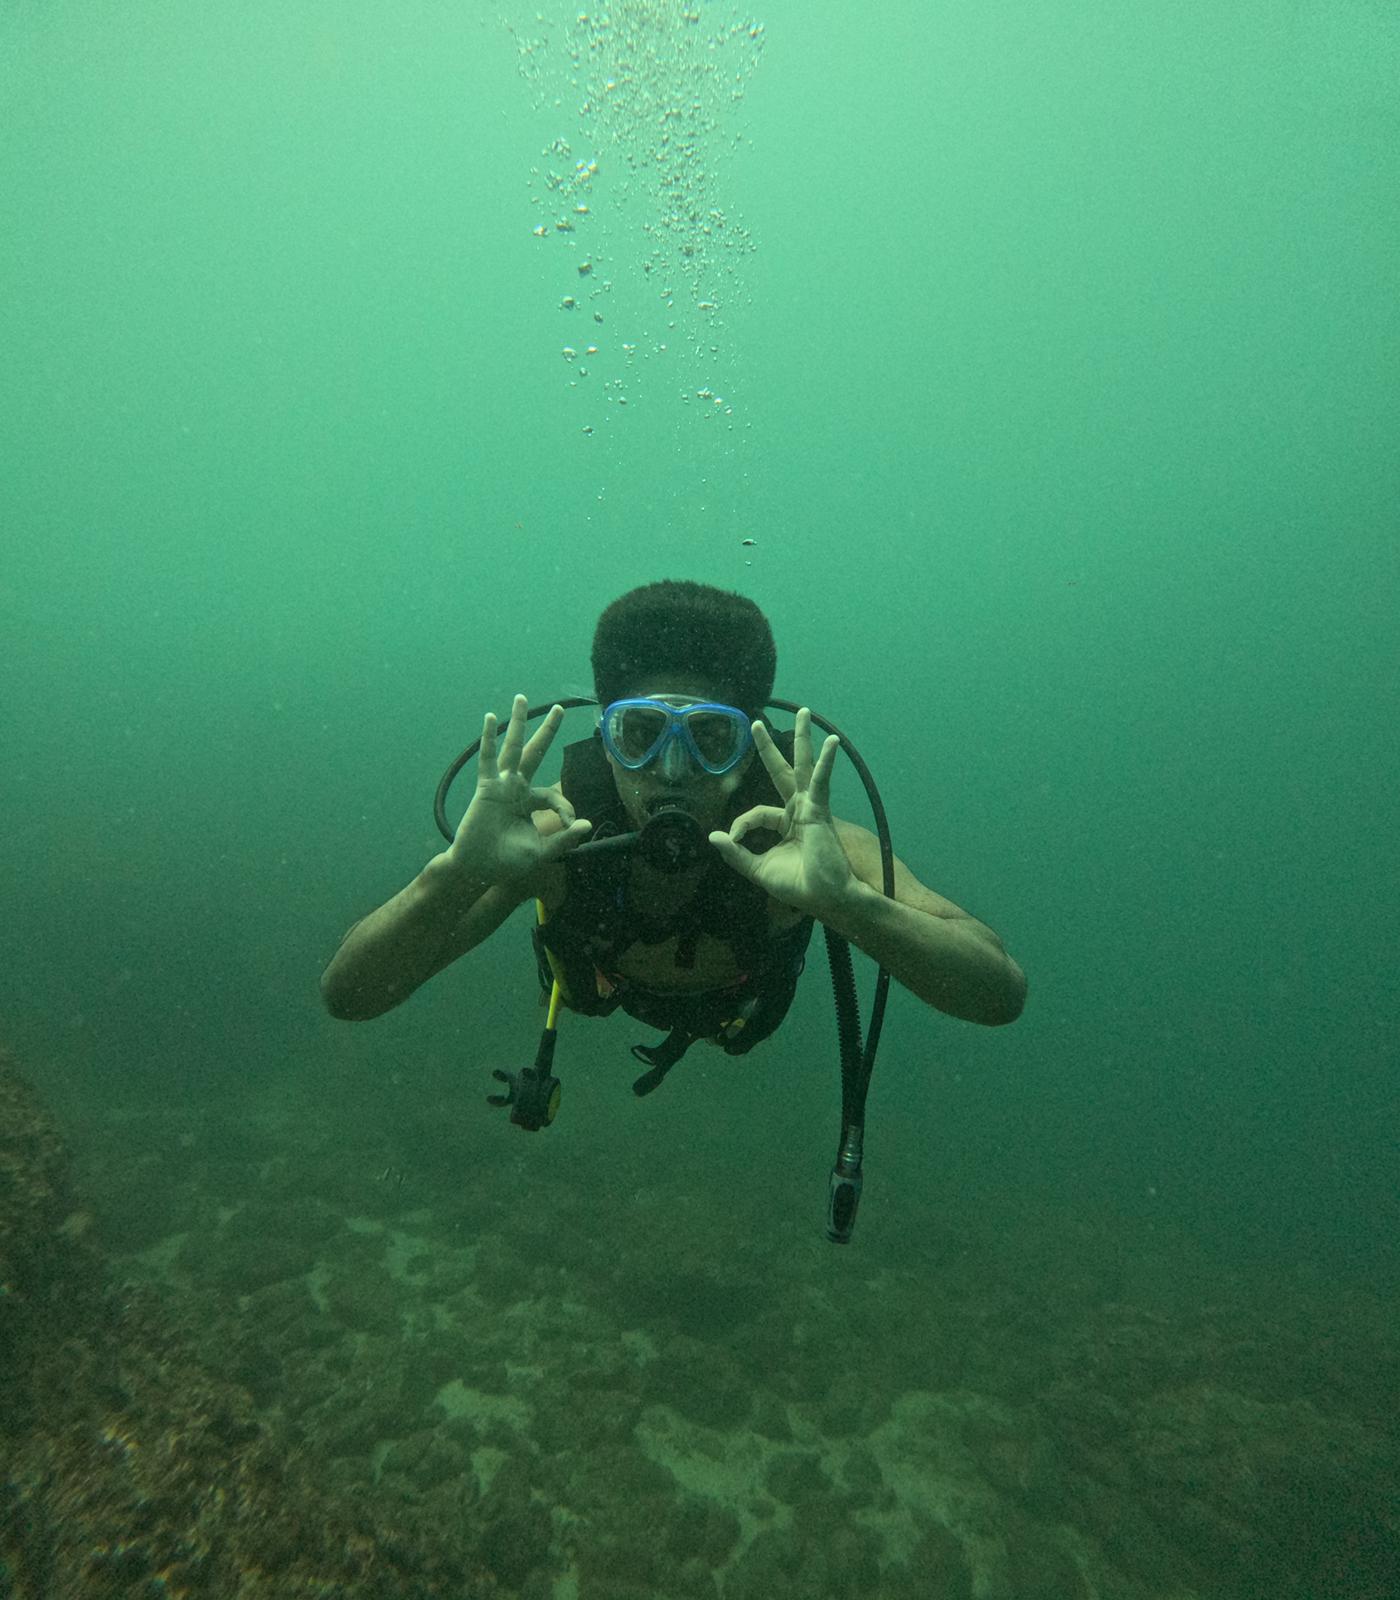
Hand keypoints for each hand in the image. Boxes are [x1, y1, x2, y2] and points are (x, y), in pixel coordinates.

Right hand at [445, 695, 590, 883]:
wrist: (479, 868)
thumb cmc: (507, 861)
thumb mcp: (542, 851)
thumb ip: (563, 839)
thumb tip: (588, 825)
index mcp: (530, 802)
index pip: (553, 796)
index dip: (565, 808)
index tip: (570, 823)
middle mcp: (517, 788)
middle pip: (536, 753)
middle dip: (548, 731)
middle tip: (560, 709)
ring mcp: (502, 785)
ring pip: (514, 748)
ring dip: (519, 723)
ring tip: (522, 698)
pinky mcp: (486, 788)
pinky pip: (488, 760)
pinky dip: (489, 739)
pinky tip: (491, 719)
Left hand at [707, 708, 858, 916]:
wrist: (824, 897)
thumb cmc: (798, 886)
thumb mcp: (757, 869)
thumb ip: (736, 853)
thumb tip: (713, 836)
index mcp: (785, 825)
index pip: (756, 814)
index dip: (739, 825)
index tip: (732, 840)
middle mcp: (798, 811)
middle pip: (782, 772)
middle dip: (769, 748)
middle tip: (756, 723)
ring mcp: (810, 808)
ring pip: (802, 767)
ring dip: (802, 740)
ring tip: (804, 713)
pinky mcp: (820, 811)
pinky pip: (820, 782)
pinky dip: (825, 762)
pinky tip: (830, 743)